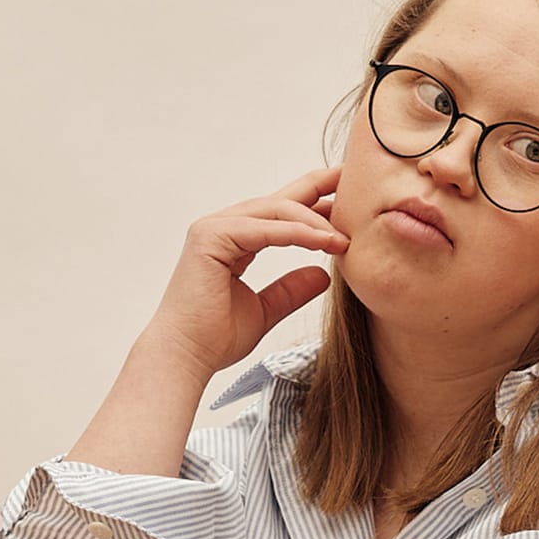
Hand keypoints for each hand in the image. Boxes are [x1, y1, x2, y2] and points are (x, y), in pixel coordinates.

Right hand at [144, 163, 350, 378]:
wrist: (186, 357)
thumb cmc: (215, 339)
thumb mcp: (265, 310)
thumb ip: (290, 290)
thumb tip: (323, 274)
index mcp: (234, 241)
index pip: (279, 213)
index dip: (313, 203)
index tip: (346, 200)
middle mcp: (223, 227)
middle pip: (279, 200)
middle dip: (317, 188)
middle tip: (352, 182)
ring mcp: (214, 228)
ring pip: (274, 210)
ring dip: (313, 221)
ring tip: (344, 237)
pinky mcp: (211, 237)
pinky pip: (264, 229)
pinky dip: (296, 233)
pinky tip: (323, 240)